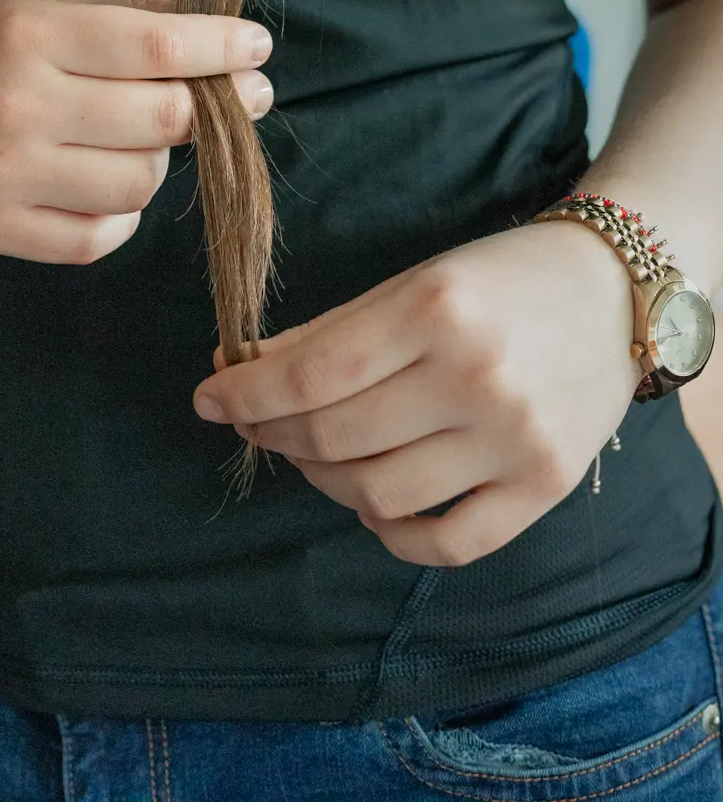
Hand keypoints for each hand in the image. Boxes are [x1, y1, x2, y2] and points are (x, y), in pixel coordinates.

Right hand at [0, 0, 272, 263]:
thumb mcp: (35, 10)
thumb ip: (122, 21)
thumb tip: (216, 35)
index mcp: (29, 36)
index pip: (156, 46)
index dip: (222, 47)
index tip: (256, 47)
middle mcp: (15, 106)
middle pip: (161, 121)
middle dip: (216, 109)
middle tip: (236, 98)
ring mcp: (0, 174)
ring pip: (138, 184)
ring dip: (160, 161)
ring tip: (143, 140)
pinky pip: (96, 238)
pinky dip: (122, 214)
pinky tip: (111, 187)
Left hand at [192, 223, 644, 565]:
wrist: (616, 294)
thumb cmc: (499, 280)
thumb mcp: (410, 283)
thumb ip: (327, 332)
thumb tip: (238, 369)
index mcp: (435, 311)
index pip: (311, 375)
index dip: (245, 394)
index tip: (208, 398)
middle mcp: (475, 378)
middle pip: (334, 437)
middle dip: (273, 434)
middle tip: (256, 423)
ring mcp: (513, 440)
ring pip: (377, 496)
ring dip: (323, 480)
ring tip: (316, 454)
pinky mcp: (543, 486)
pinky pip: (446, 543)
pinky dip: (393, 533)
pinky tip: (375, 504)